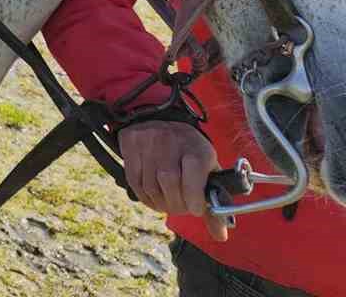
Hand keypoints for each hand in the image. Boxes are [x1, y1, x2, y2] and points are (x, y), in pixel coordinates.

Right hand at [119, 119, 227, 241]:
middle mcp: (171, 142)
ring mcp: (148, 143)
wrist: (158, 116)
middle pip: (169, 183)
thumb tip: (220, 235)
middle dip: (176, 204)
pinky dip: (145, 197)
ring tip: (168, 203)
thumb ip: (213, 200)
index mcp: (196, 148)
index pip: (193, 175)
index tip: (196, 209)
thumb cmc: (189, 150)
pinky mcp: (131, 145)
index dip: (194, 198)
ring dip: (160, 203)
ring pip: (151, 186)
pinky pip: (135, 181)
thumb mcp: (207, 167)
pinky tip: (154, 198)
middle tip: (182, 208)